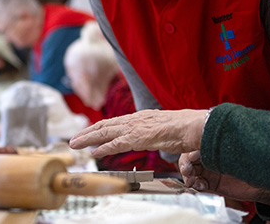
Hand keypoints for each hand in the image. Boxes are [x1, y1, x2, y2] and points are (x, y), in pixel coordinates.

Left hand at [69, 109, 206, 157]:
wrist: (195, 126)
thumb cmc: (186, 129)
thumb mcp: (166, 128)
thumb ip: (156, 132)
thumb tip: (156, 137)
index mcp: (142, 117)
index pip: (116, 122)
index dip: (100, 127)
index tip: (89, 133)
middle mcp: (136, 119)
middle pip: (106, 124)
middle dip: (88, 132)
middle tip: (74, 139)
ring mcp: (136, 127)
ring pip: (106, 132)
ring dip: (89, 139)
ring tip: (75, 144)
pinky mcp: (139, 137)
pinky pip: (117, 143)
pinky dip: (103, 148)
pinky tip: (93, 152)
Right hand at [180, 151, 269, 208]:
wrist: (263, 186)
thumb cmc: (256, 166)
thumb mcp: (243, 155)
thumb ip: (230, 149)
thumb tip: (218, 140)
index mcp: (217, 145)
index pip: (197, 145)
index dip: (190, 152)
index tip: (191, 159)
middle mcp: (212, 156)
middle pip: (190, 157)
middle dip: (186, 164)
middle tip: (189, 173)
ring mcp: (211, 169)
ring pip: (192, 170)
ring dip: (189, 176)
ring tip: (193, 181)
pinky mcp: (212, 183)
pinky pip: (198, 183)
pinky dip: (196, 185)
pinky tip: (201, 186)